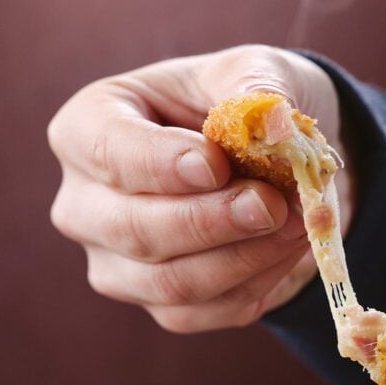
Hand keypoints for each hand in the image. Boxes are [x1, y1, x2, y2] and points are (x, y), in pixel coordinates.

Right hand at [47, 44, 350, 330]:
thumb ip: (257, 90)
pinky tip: (289, 249)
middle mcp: (85, 205)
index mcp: (88, 129)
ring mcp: (116, 264)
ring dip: (245, 257)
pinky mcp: (160, 306)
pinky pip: (205, 311)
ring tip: (299, 224)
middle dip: (211, 221)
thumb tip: (273, 124)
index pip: (107, 152)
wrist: (273, 166)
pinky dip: (257, 283)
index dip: (160, 164)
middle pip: (133, 229)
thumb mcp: (251, 73)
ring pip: (170, 282)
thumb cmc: (244, 108)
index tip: (217, 164)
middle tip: (273, 204)